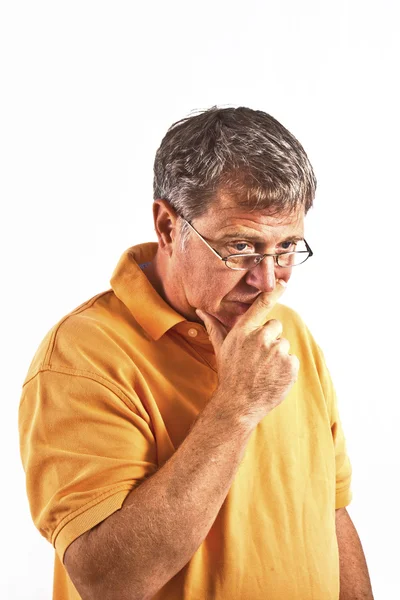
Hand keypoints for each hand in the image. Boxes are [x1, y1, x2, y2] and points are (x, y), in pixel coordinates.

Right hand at [196, 282, 298, 426]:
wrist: (239, 404)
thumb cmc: (229, 374)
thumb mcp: (221, 348)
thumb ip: (214, 326)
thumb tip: (200, 310)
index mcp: (244, 331)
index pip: (262, 305)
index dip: (274, 291)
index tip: (284, 282)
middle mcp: (261, 338)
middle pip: (275, 326)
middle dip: (270, 338)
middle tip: (257, 357)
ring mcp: (277, 352)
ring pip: (284, 345)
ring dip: (278, 355)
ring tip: (264, 370)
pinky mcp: (290, 366)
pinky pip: (293, 360)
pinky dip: (286, 369)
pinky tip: (273, 377)